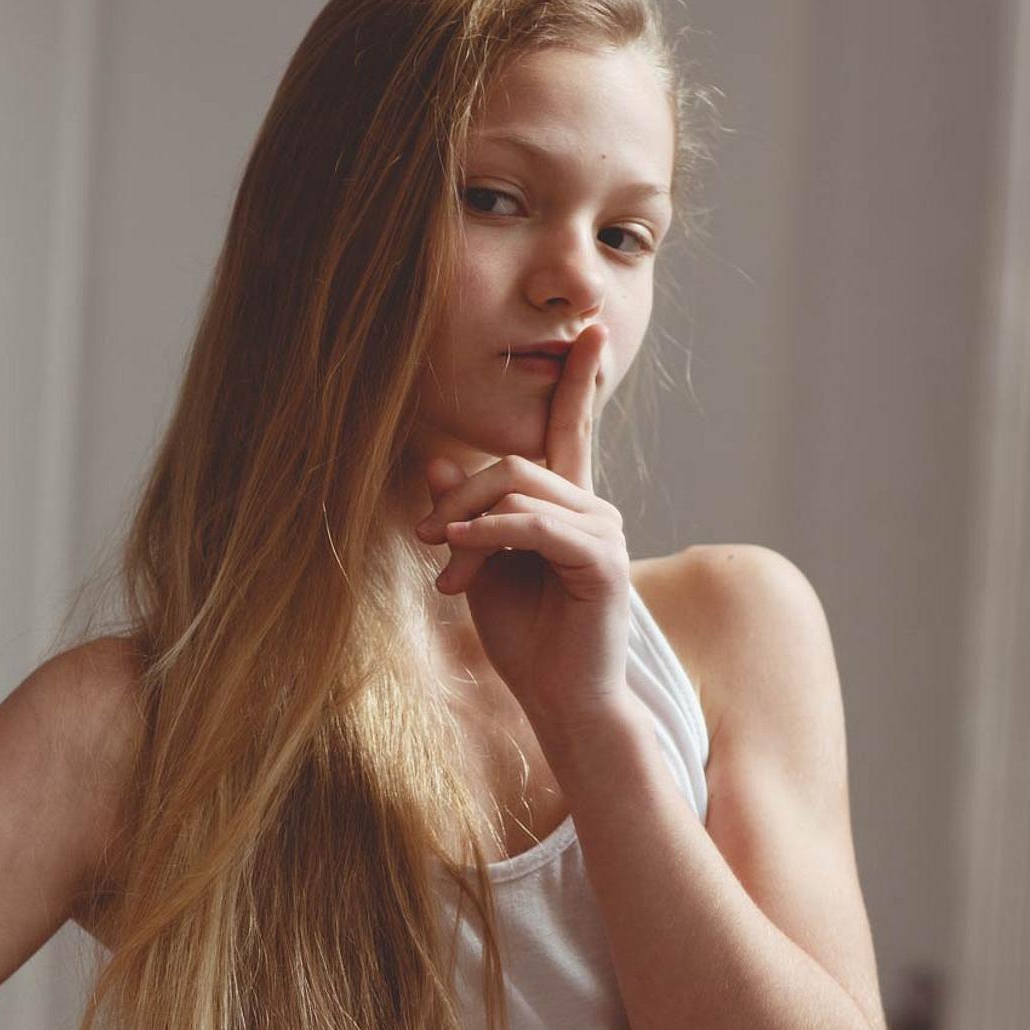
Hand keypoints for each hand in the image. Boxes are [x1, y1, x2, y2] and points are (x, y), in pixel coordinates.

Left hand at [413, 322, 635, 753]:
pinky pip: (534, 525)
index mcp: (567, 506)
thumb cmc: (525, 640)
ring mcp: (602, 532)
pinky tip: (460, 550)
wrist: (561, 701)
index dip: (582, 378)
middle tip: (428, 542)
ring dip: (466, 529)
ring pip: (518, 489)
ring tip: (448, 575)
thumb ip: (465, 515)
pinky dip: (490, 533)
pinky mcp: (600, 561)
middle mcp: (592, 509)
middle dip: (458, 500)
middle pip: (512, 463)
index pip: (573, 427)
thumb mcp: (480, 567)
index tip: (594, 328)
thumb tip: (437, 461)